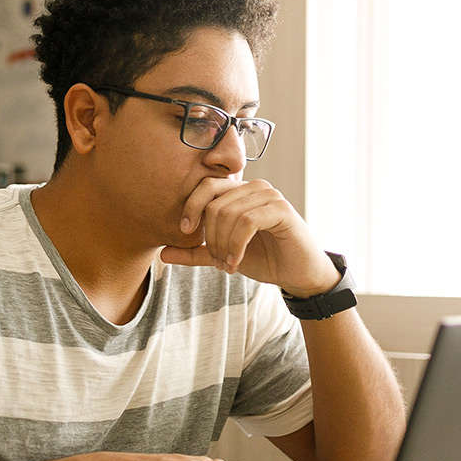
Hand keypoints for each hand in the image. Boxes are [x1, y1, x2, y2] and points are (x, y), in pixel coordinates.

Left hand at [161, 178, 338, 297]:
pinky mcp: (281, 210)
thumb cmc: (265, 259)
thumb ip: (195, 253)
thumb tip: (162, 253)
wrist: (299, 274)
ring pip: (229, 213)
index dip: (191, 206)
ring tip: (228, 265)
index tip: (186, 232)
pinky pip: (247, 221)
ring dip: (223, 245)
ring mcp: (270, 196)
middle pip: (215, 203)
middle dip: (210, 237)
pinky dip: (236, 245)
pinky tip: (236, 262)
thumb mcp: (223, 255)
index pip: (207, 186)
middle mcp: (255, 188)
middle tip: (216, 261)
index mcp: (240, 192)